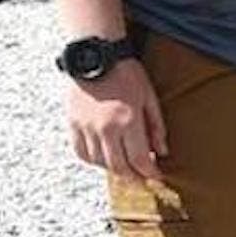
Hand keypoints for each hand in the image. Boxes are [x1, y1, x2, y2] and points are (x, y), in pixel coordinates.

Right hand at [66, 58, 166, 183]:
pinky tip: (104, 159)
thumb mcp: (149, 97)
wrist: (94, 55)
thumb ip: (156, 127)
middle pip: (119, 167)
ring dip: (114, 170)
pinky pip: (81, 152)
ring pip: (99, 163)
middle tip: (143, 180)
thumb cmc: (126, 73)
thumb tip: (162, 152)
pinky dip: (93, 160)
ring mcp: (86, 128)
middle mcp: (105, 129)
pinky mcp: (72, 124)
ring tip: (126, 169)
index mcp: (127, 121)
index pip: (140, 160)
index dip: (151, 173)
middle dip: (134, 178)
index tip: (158, 178)